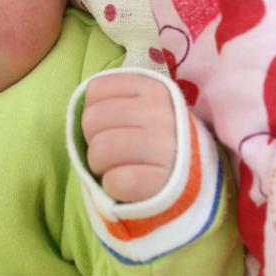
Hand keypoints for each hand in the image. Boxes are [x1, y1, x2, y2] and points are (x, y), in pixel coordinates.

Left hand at [81, 73, 175, 202]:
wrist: (194, 178)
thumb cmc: (153, 138)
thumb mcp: (140, 107)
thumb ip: (112, 100)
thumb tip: (81, 109)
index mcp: (152, 89)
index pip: (96, 90)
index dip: (93, 110)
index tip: (110, 124)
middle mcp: (161, 113)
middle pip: (92, 120)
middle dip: (92, 139)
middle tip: (111, 151)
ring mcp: (165, 147)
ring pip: (100, 151)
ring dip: (99, 165)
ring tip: (117, 167)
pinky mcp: (163, 182)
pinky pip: (117, 182)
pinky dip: (112, 187)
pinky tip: (126, 185)